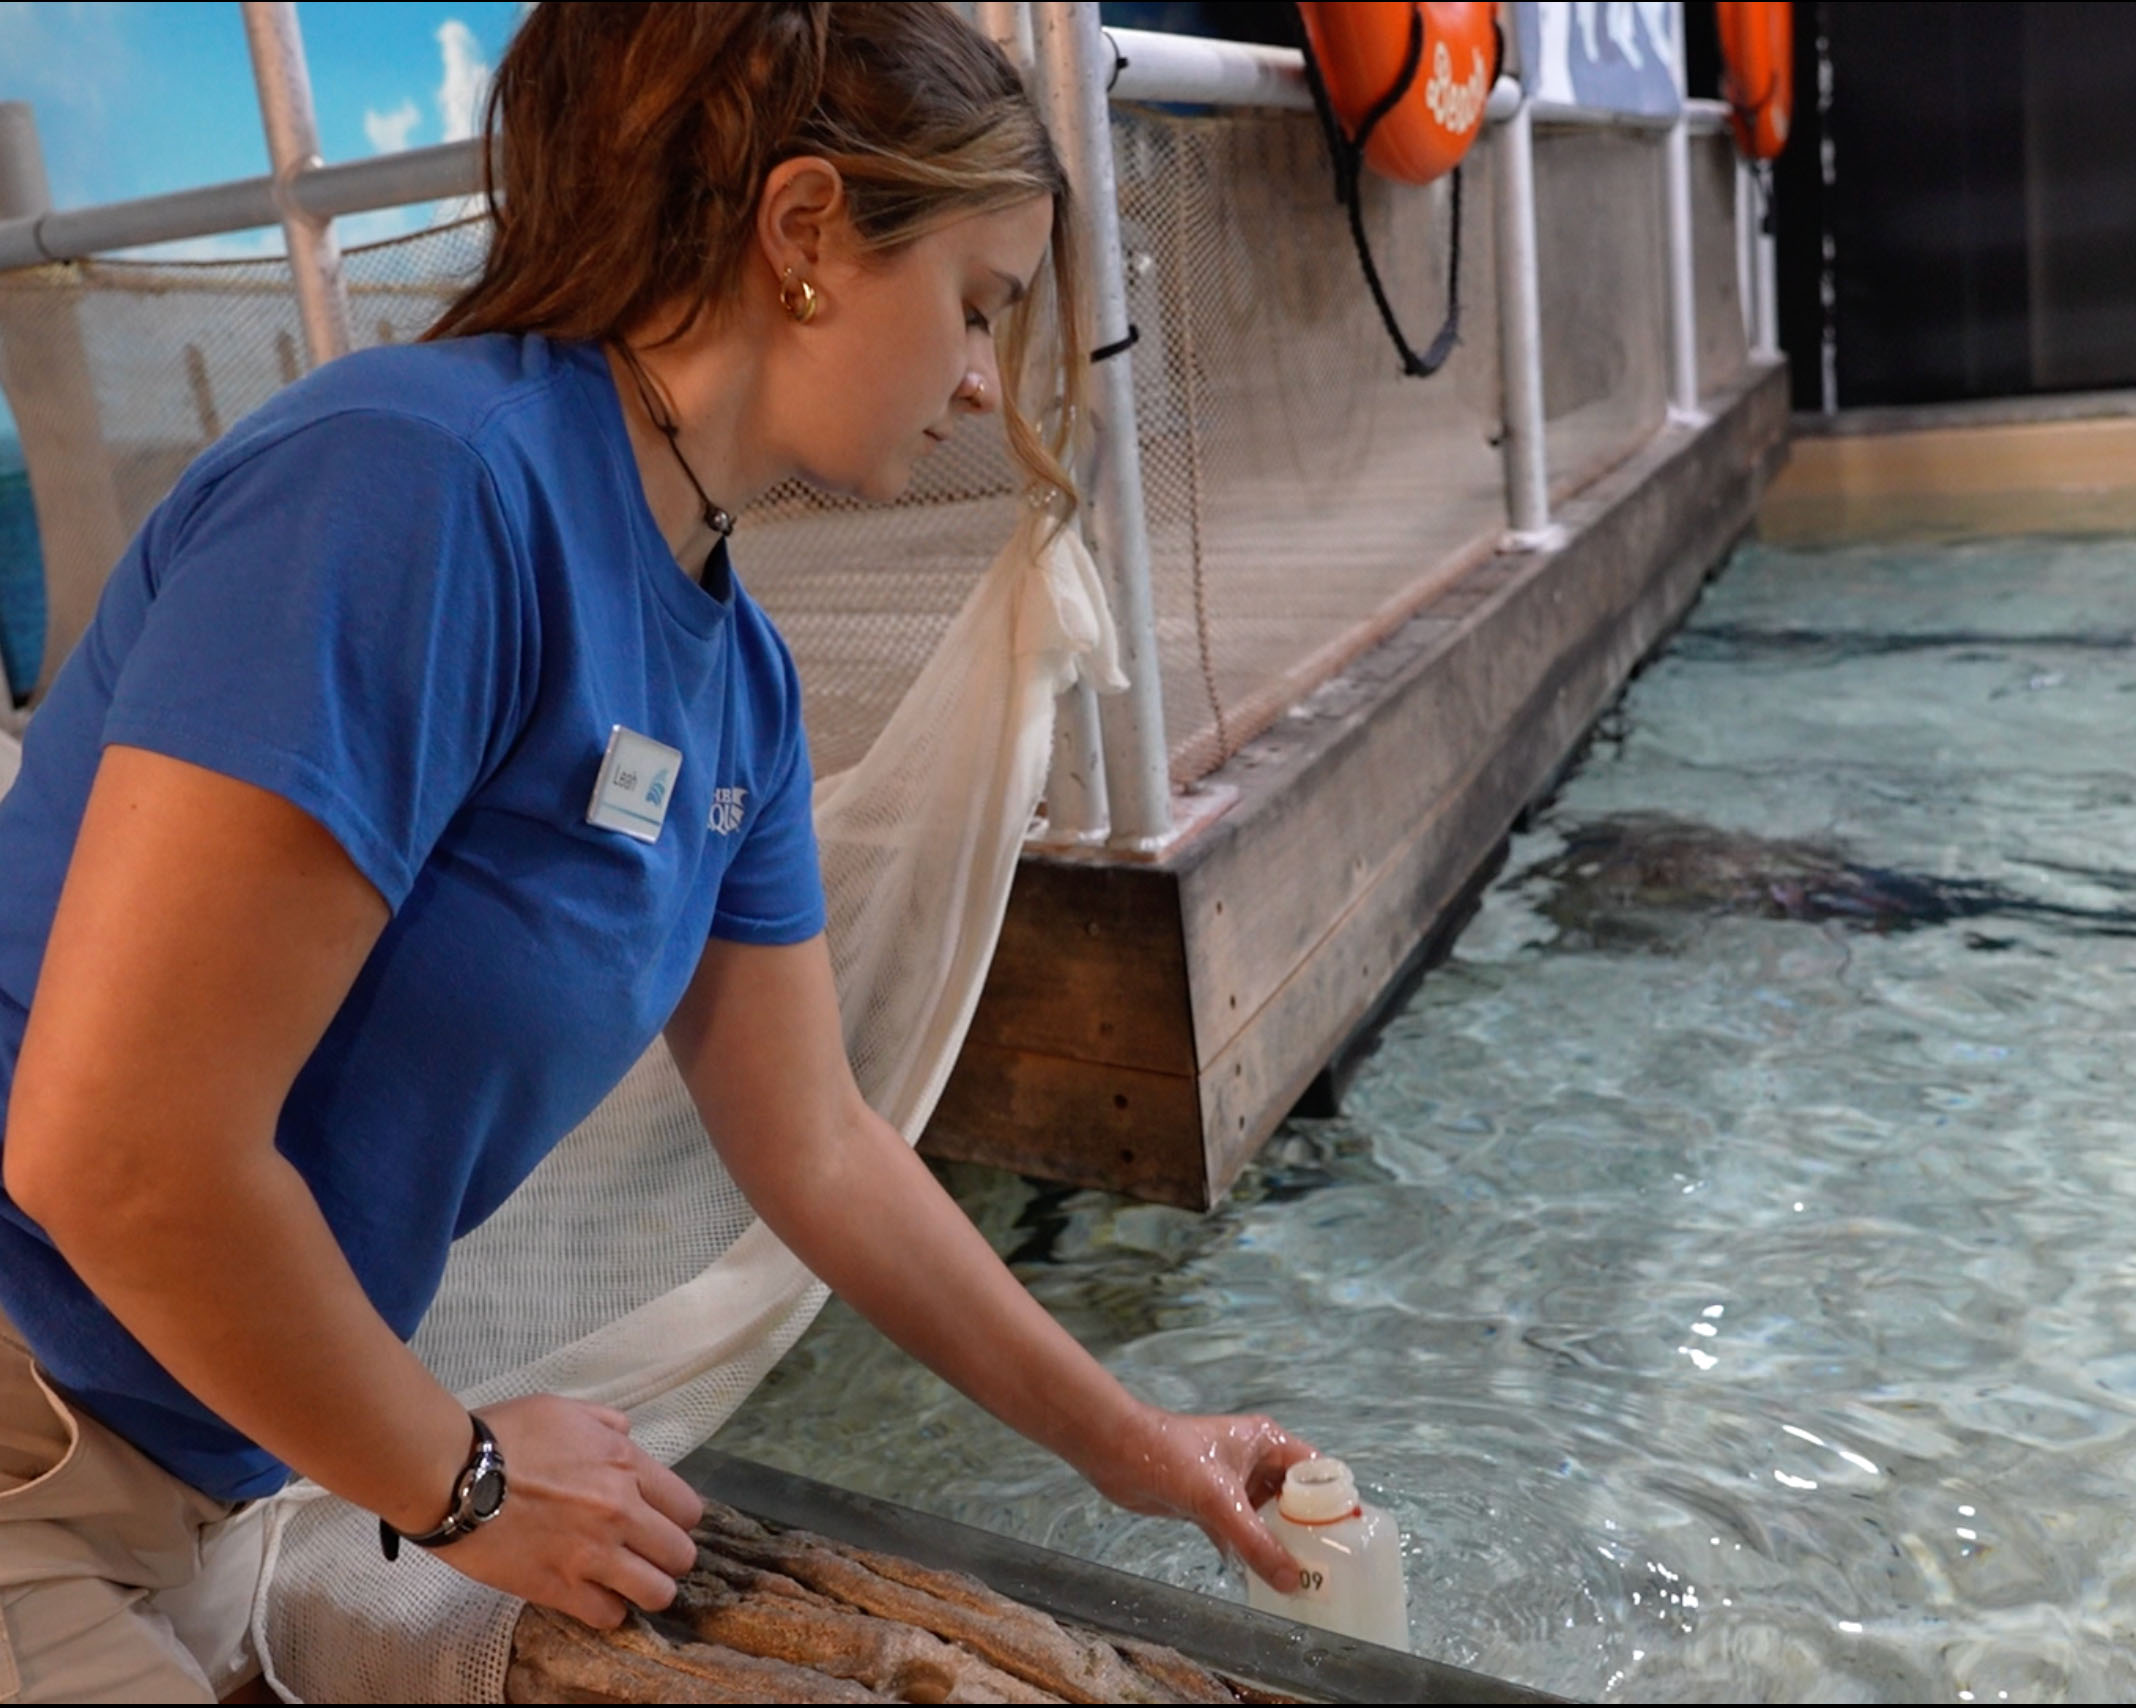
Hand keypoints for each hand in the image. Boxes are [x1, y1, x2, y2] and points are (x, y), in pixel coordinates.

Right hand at [425, 1393, 704, 1627]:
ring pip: (657, 1592)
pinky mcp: (560, 1588)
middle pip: (680, 1554)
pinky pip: (608, 1616)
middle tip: (647, 1558)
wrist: (451, 1473)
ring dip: (647, 1590)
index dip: (677, 1520)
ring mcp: (593, 1553)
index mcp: (625, 1464)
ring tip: (629, 1585)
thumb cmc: (503, 1435)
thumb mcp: (564, 1409)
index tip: (660, 1524)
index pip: (687, 1508)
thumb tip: (625, 1435)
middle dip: (669, 1558)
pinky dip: (606, 1611)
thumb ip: (605, 1423)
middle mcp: (621, 1511)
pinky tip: (593, 1598)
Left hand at [1081, 1405, 1317, 1592]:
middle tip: (1327, 1568)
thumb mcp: (1218, 1500)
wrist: (1114, 1452)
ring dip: (1278, 1546)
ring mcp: (1231, 1484)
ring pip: (1266, 1519)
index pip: (1315, 1471)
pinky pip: (1240, 1534)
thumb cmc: (1168, 1455)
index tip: (1347, 1538)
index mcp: (1266, 1442)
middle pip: (1294, 1499)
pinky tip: (1260, 1581)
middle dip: (1308, 1531)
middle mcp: (1254, 1460)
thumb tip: (1290, 1581)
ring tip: (1301, 1581)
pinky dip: (1249, 1554)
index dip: (1333, 1501)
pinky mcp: (1209, 1505)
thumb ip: (1255, 1542)